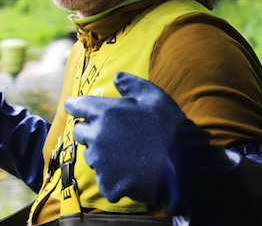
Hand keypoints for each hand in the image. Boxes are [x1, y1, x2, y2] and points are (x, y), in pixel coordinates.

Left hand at [64, 72, 189, 205]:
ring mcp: (101, 162)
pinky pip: (104, 180)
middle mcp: (97, 136)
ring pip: (91, 156)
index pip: (76, 106)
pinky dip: (113, 179)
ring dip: (101, 155)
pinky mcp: (108, 183)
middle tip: (111, 135)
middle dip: (90, 131)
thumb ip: (131, 84)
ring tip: (125, 155)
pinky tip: (131, 174)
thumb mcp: (155, 97)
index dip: (76, 106)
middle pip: (80, 132)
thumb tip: (116, 77)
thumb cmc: (170, 128)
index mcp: (105, 112)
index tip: (76, 108)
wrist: (185, 167)